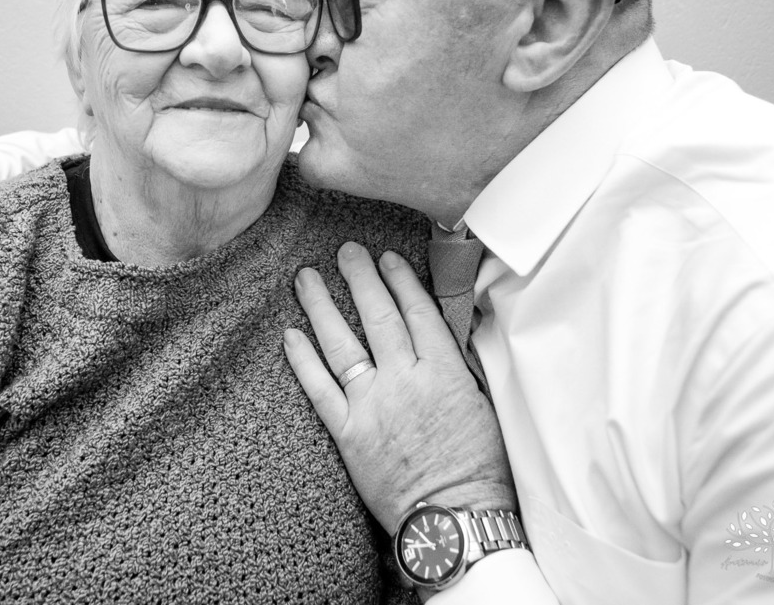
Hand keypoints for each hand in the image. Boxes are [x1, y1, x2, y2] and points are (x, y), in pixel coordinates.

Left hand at [284, 242, 514, 533]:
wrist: (453, 521)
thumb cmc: (479, 470)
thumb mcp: (483, 407)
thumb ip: (457, 368)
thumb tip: (440, 336)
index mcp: (444, 373)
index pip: (418, 313)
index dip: (401, 281)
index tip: (387, 258)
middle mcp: (404, 381)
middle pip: (378, 318)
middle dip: (361, 278)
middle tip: (345, 250)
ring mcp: (372, 406)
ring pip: (342, 345)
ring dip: (322, 307)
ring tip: (307, 278)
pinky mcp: (348, 434)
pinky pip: (319, 390)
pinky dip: (303, 361)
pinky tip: (290, 335)